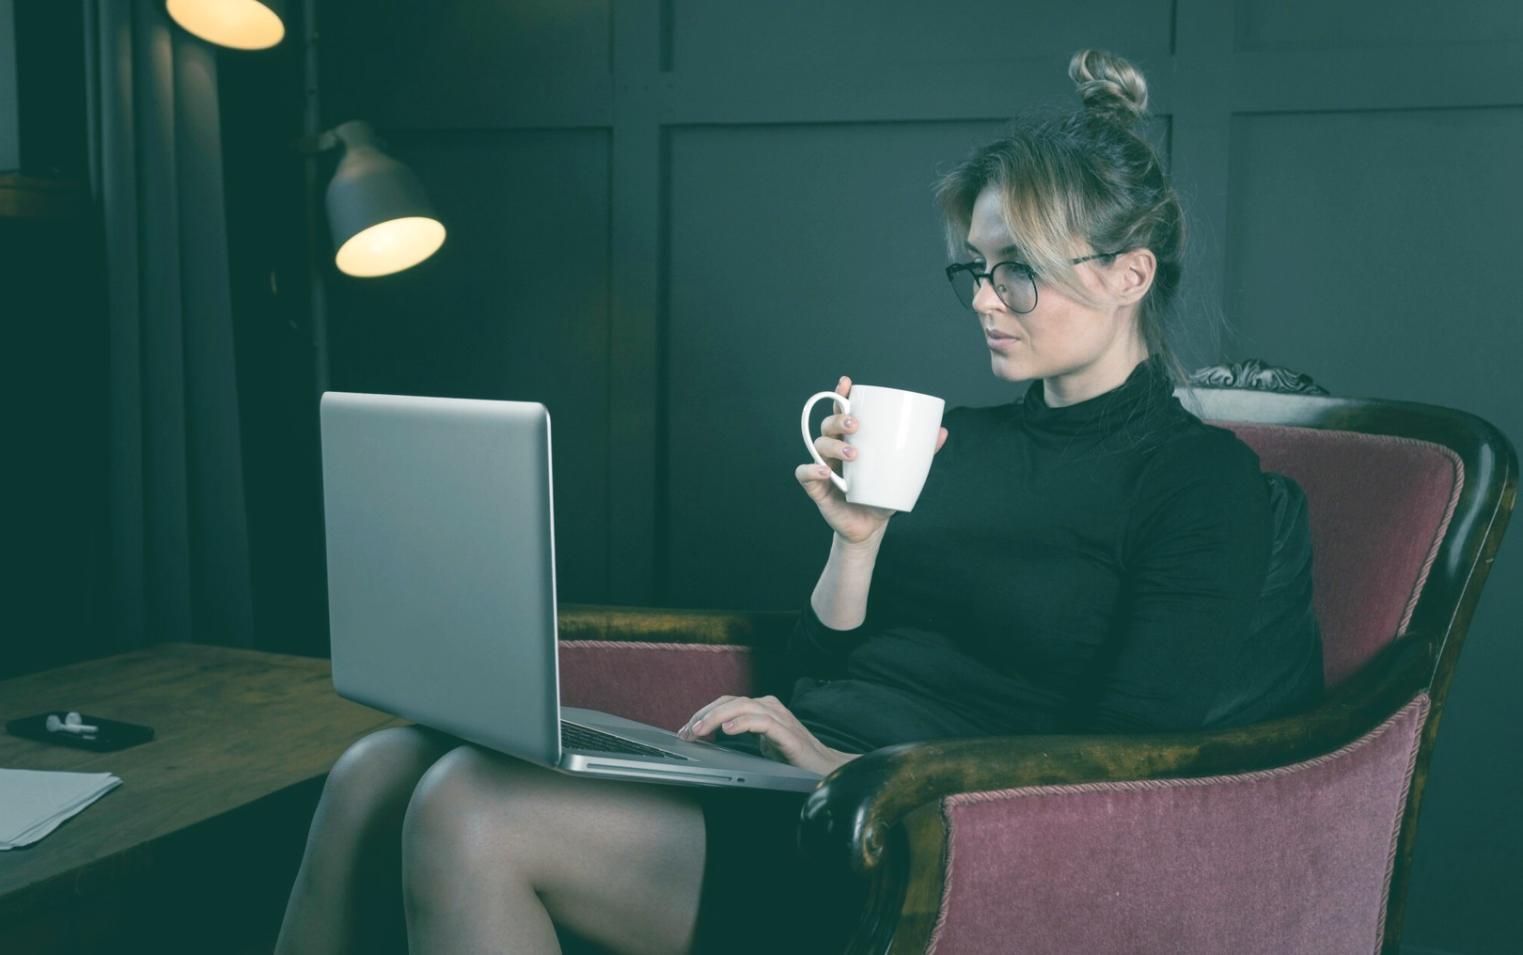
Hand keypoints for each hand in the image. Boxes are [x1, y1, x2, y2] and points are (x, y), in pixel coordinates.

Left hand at [677, 695, 858, 776]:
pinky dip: (742, 723)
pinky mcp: (788, 734)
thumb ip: (745, 735)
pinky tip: (728, 731)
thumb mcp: (763, 744)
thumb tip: (713, 738)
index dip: (704, 713)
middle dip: (704, 715)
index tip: (686, 729)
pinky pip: (762, 722)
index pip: (727, 703)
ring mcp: (780, 719)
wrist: (825, 769)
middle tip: (685, 732)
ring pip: (742, 707)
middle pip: (730, 702)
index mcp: (762, 709)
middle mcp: (770, 708)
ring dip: (716, 718)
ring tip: (699, 730)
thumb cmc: (794, 757)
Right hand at [797, 375, 948, 547]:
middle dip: (838, 419)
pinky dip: (811, 469)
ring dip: (834, 444)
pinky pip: (804, 473)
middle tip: (856, 425)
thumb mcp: (903, 473)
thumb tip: (943, 432)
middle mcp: (834, 450)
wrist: (871, 527)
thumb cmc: (883, 493)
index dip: (841, 395)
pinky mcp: (817, 488)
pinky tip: (825, 471)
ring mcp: (824, 467)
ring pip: (818, 445)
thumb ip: (921, 453)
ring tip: (854, 454)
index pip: (842, 412)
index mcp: (851, 440)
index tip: (847, 383)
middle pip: (828, 425)